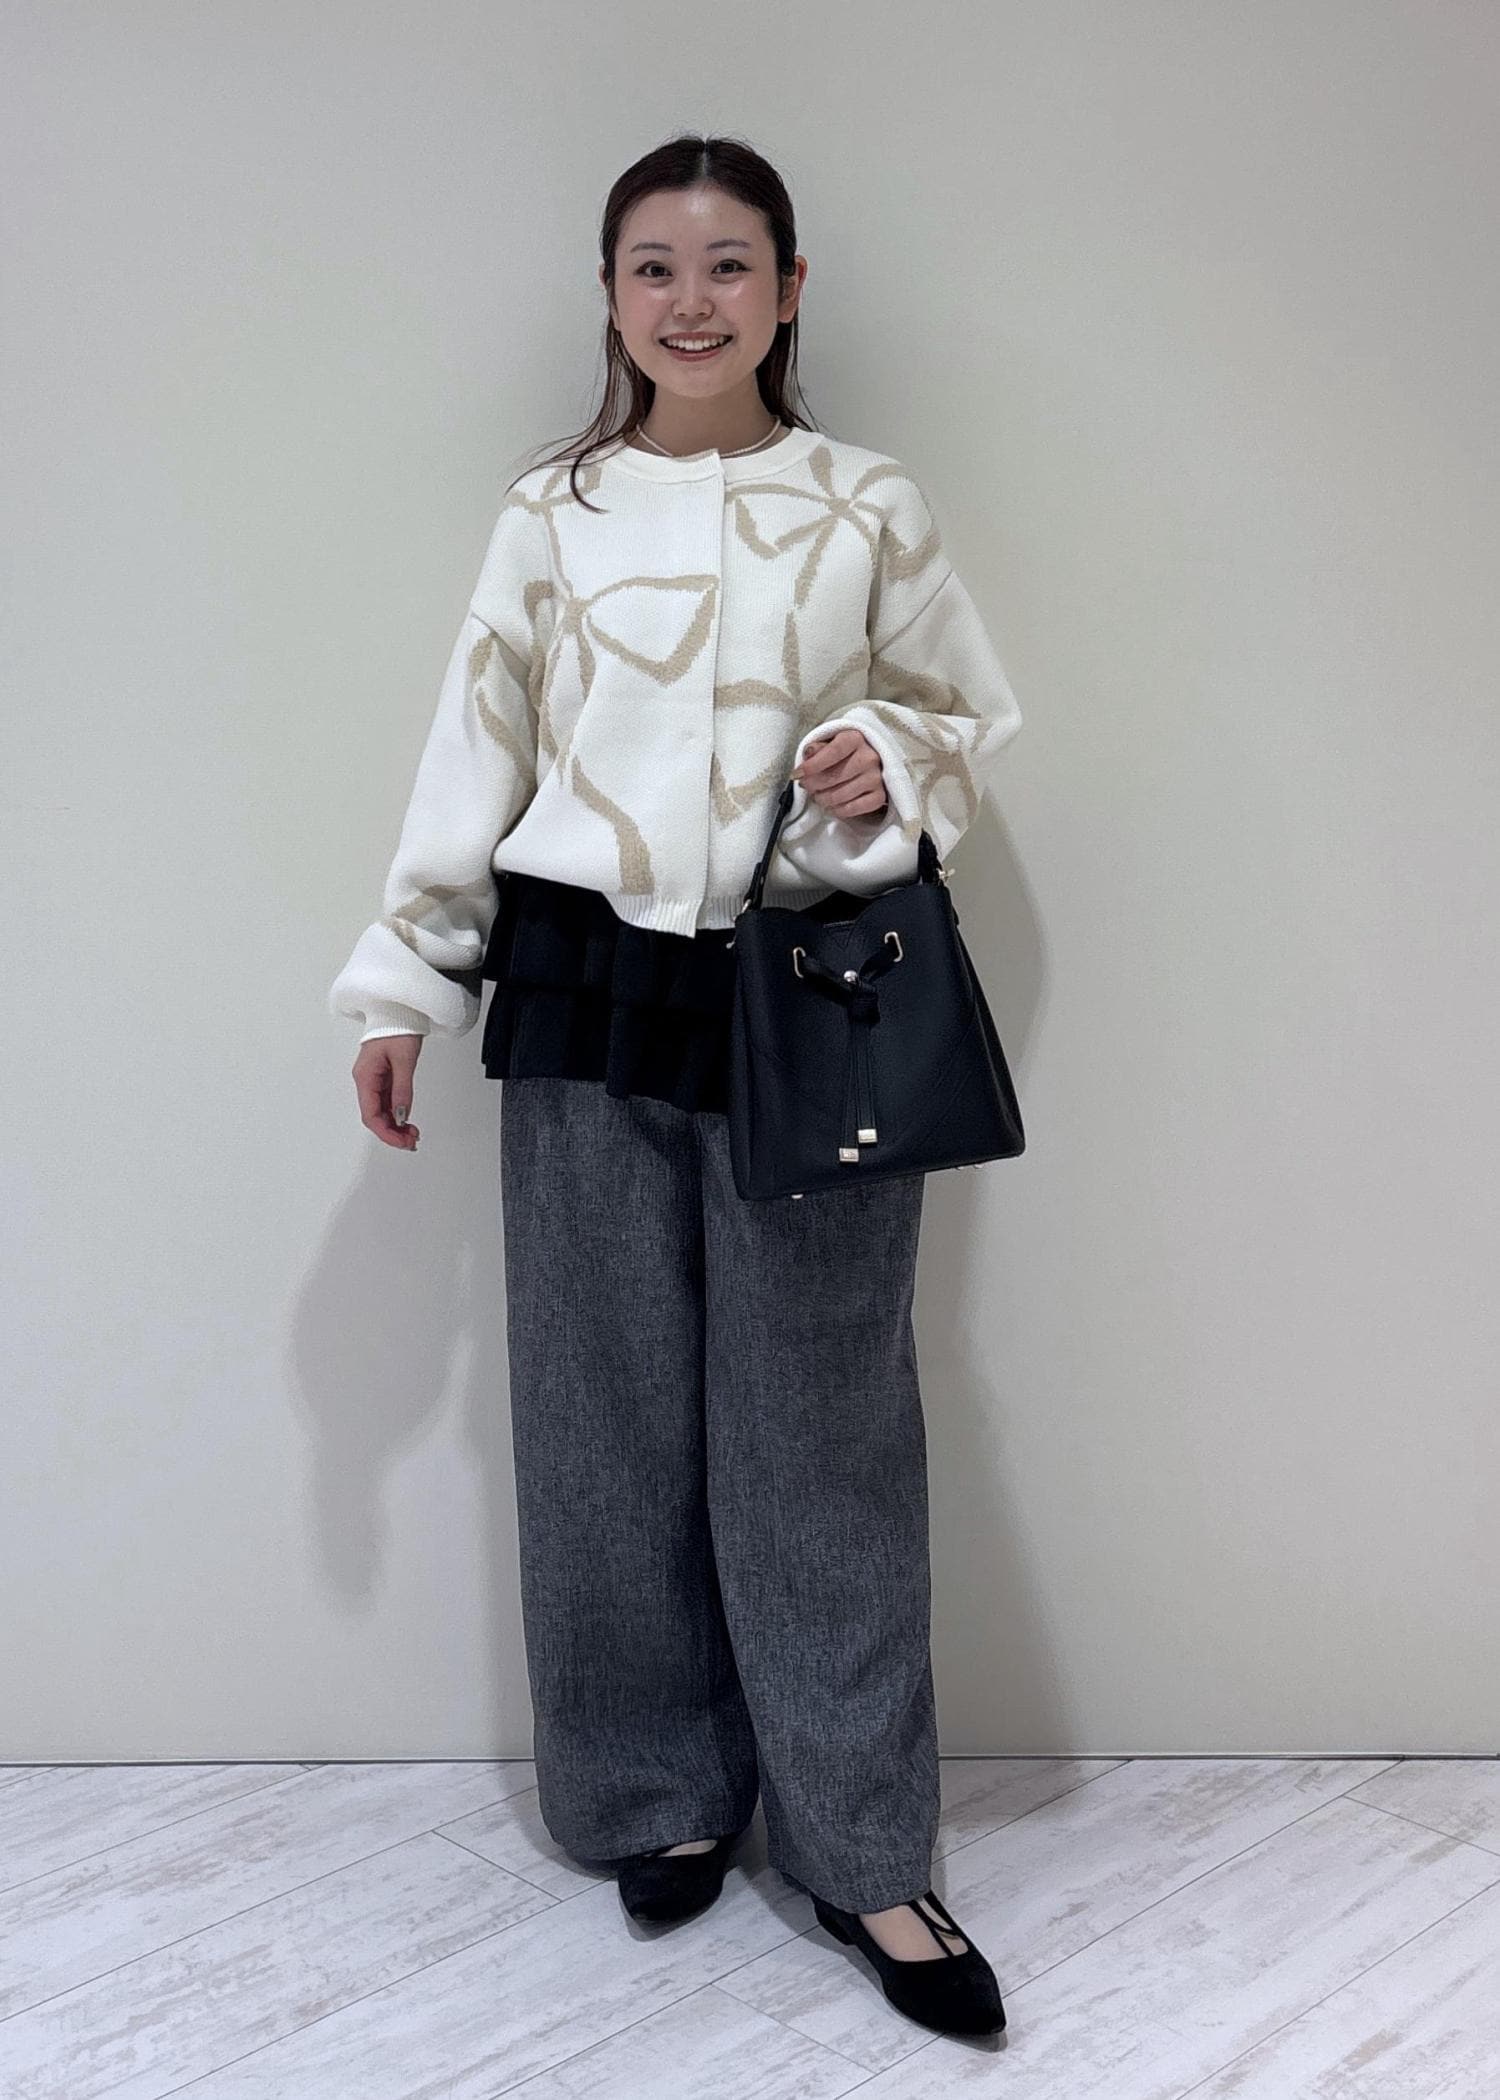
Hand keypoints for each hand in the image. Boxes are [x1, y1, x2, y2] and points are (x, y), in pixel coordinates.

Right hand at [353, 1034, 422, 1149]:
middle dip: (391, 1132)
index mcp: (365, 1076)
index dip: (386, 1132)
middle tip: (412, 1142)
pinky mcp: (383, 1077)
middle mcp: (366, 1080)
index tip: (402, 1141)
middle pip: (374, 1116)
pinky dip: (397, 1114)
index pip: (370, 1114)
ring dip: (395, 1126)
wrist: (400, 1010)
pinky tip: (407, 1122)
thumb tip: (401, 1115)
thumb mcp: (404, 1059)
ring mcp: (374, 1079)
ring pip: (381, 1111)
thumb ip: (402, 1089)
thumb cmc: (398, 1026)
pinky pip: (387, 1102)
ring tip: (412, 1135)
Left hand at [792, 727, 888, 822]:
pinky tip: (831, 806)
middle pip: (832, 777)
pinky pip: (852, 809)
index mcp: (856, 739)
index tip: (797, 774)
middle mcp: (869, 758)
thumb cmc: (847, 752)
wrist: (875, 761)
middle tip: (805, 786)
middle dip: (812, 784)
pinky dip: (837, 810)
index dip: (812, 765)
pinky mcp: (879, 796)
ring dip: (822, 799)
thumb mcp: (832, 742)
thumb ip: (818, 747)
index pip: (832, 752)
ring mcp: (876, 778)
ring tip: (817, 796)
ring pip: (839, 796)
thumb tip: (807, 754)